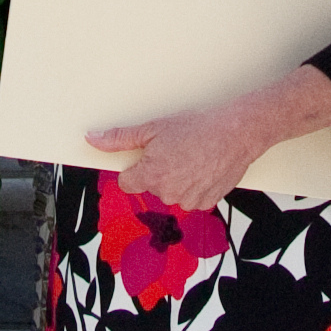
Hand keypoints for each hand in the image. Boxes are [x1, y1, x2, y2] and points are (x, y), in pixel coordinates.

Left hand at [84, 73, 324, 216]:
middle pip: (151, 186)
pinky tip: (204, 167)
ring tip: (193, 156)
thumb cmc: (198, 127)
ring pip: (172, 192)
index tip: (146, 156)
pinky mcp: (206, 203)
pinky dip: (195, 185)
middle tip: (176, 150)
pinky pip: (192, 197)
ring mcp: (188, 200)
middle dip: (158, 171)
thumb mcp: (153, 128)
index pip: (126, 182)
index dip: (134, 168)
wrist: (237, 133)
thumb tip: (93, 139)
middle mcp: (167, 193)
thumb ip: (120, 139)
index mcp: (151, 176)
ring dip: (178, 179)